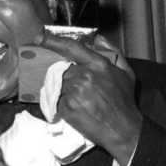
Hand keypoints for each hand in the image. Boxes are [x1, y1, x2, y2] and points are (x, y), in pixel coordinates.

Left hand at [39, 31, 142, 165]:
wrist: (122, 129)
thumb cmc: (124, 101)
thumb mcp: (126, 72)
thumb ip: (112, 52)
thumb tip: (98, 39)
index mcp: (98, 64)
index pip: (71, 47)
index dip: (53, 41)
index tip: (40, 36)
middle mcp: (84, 75)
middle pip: (60, 69)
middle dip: (62, 76)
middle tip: (71, 85)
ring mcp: (73, 91)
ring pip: (57, 84)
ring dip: (61, 90)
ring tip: (77, 99)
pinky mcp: (66, 107)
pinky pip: (56, 101)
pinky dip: (61, 104)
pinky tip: (74, 109)